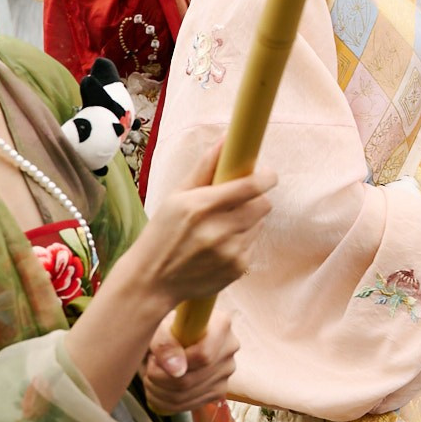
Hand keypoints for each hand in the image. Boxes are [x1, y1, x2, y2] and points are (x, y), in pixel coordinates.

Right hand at [130, 142, 276, 303]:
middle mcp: (218, 230)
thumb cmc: (162, 233)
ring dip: (248, 222)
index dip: (266, 178)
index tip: (268, 175)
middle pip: (263, 205)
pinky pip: (253, 245)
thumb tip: (226, 140)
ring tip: (221, 228)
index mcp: (201, 206)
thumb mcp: (176, 197)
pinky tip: (219, 247)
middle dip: (255, 200)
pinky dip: (242, 242)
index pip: (250, 187)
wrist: (152, 281)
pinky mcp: (236, 269)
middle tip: (238, 203)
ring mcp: (229, 252)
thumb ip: (204, 169)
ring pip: (259, 225)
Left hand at [142, 305, 238, 414]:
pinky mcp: (219, 391)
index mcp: (220, 325)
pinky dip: (166, 402)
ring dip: (159, 392)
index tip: (154, 359)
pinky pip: (189, 405)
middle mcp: (229, 350)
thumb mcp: (162, 327)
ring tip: (151, 377)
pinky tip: (158, 389)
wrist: (181, 334)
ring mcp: (226, 372)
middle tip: (148, 368)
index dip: (174, 363)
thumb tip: (176, 370)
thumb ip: (166, 344)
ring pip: (186, 396)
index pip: (202, 355)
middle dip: (159, 379)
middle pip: (191, 380)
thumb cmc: (171, 328)